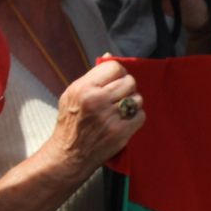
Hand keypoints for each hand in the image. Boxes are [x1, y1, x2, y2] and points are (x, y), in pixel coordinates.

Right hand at [44, 58, 144, 177]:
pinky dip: (135, 118)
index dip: (119, 73)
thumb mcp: (72, 94)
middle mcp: (97, 100)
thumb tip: (109, 57)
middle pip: (129, 82)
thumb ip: (92, 77)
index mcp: (83, 88)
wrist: (70, 154)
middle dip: (127, 88)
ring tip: (122, 110)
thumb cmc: (70, 122)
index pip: (114, 68)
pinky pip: (140, 116)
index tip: (116, 80)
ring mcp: (110, 117)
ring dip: (133, 104)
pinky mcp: (121, 132)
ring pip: (137, 99)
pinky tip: (125, 121)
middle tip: (120, 96)